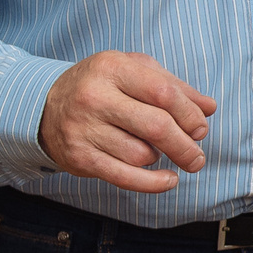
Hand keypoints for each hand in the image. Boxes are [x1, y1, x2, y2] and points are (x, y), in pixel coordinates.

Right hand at [38, 52, 218, 192]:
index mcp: (112, 68)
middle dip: (185, 146)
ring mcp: (84, 128)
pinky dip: (152, 184)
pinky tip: (168, 180)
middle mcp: (95, 97)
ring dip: (161, 158)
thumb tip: (209, 108)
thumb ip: (174, 86)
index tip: (201, 128)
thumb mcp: (134, 72)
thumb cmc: (101, 86)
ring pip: (142, 154)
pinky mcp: (79, 157)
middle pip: (156, 127)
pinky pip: (125, 177)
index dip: (189, 114)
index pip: (163, 93)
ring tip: (159, 152)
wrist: (44, 107)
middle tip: (197, 156)